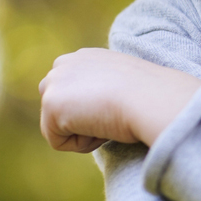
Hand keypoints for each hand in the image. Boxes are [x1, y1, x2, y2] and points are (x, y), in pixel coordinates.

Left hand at [39, 48, 200, 151]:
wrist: (150, 97)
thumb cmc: (150, 96)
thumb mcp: (125, 85)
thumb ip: (104, 89)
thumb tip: (97, 108)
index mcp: (85, 57)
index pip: (70, 94)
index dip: (93, 109)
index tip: (118, 105)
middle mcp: (64, 63)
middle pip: (56, 109)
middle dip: (82, 119)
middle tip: (112, 113)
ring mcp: (54, 82)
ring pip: (57, 126)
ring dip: (83, 131)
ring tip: (108, 119)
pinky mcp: (50, 104)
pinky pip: (59, 142)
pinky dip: (81, 144)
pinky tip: (102, 127)